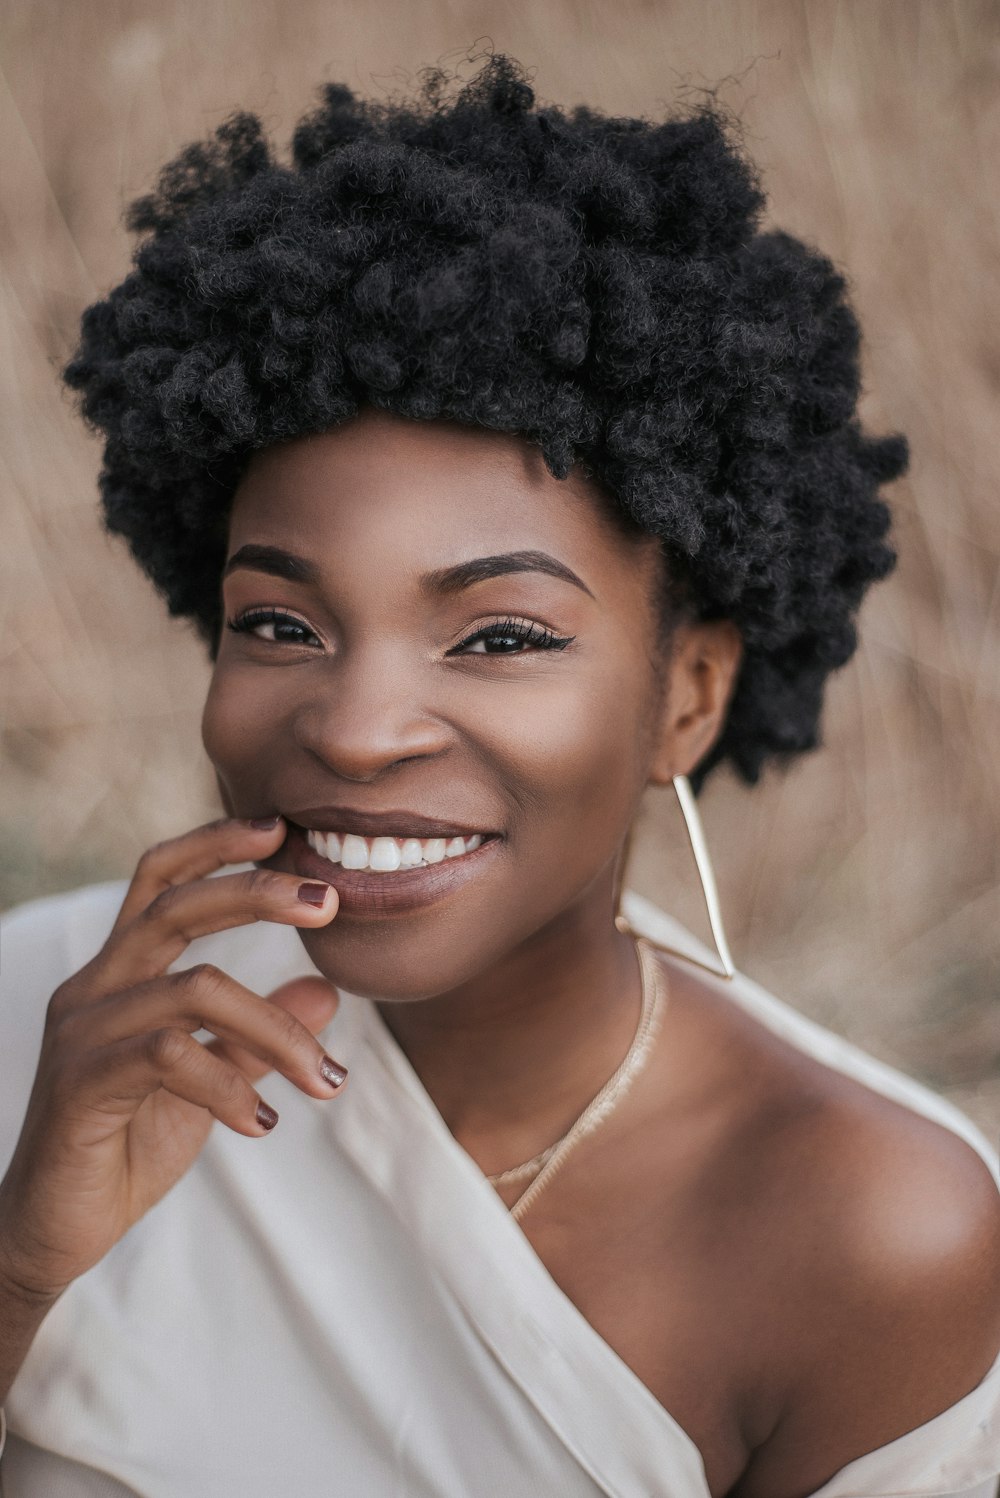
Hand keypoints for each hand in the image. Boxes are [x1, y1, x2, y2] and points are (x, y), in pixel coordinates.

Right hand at [0, 816, 342, 1304]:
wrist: (54, 1231)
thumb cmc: (125, 1145)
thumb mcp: (209, 1081)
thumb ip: (257, 1035)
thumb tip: (327, 990)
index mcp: (120, 974)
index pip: (160, 879)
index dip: (215, 842)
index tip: (281, 827)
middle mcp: (94, 987)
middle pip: (175, 905)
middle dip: (256, 891)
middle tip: (331, 901)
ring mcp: (83, 1031)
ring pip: (196, 987)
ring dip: (277, 1031)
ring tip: (326, 1080)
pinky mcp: (82, 1082)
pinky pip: (172, 1056)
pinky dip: (231, 1087)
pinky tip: (263, 1125)